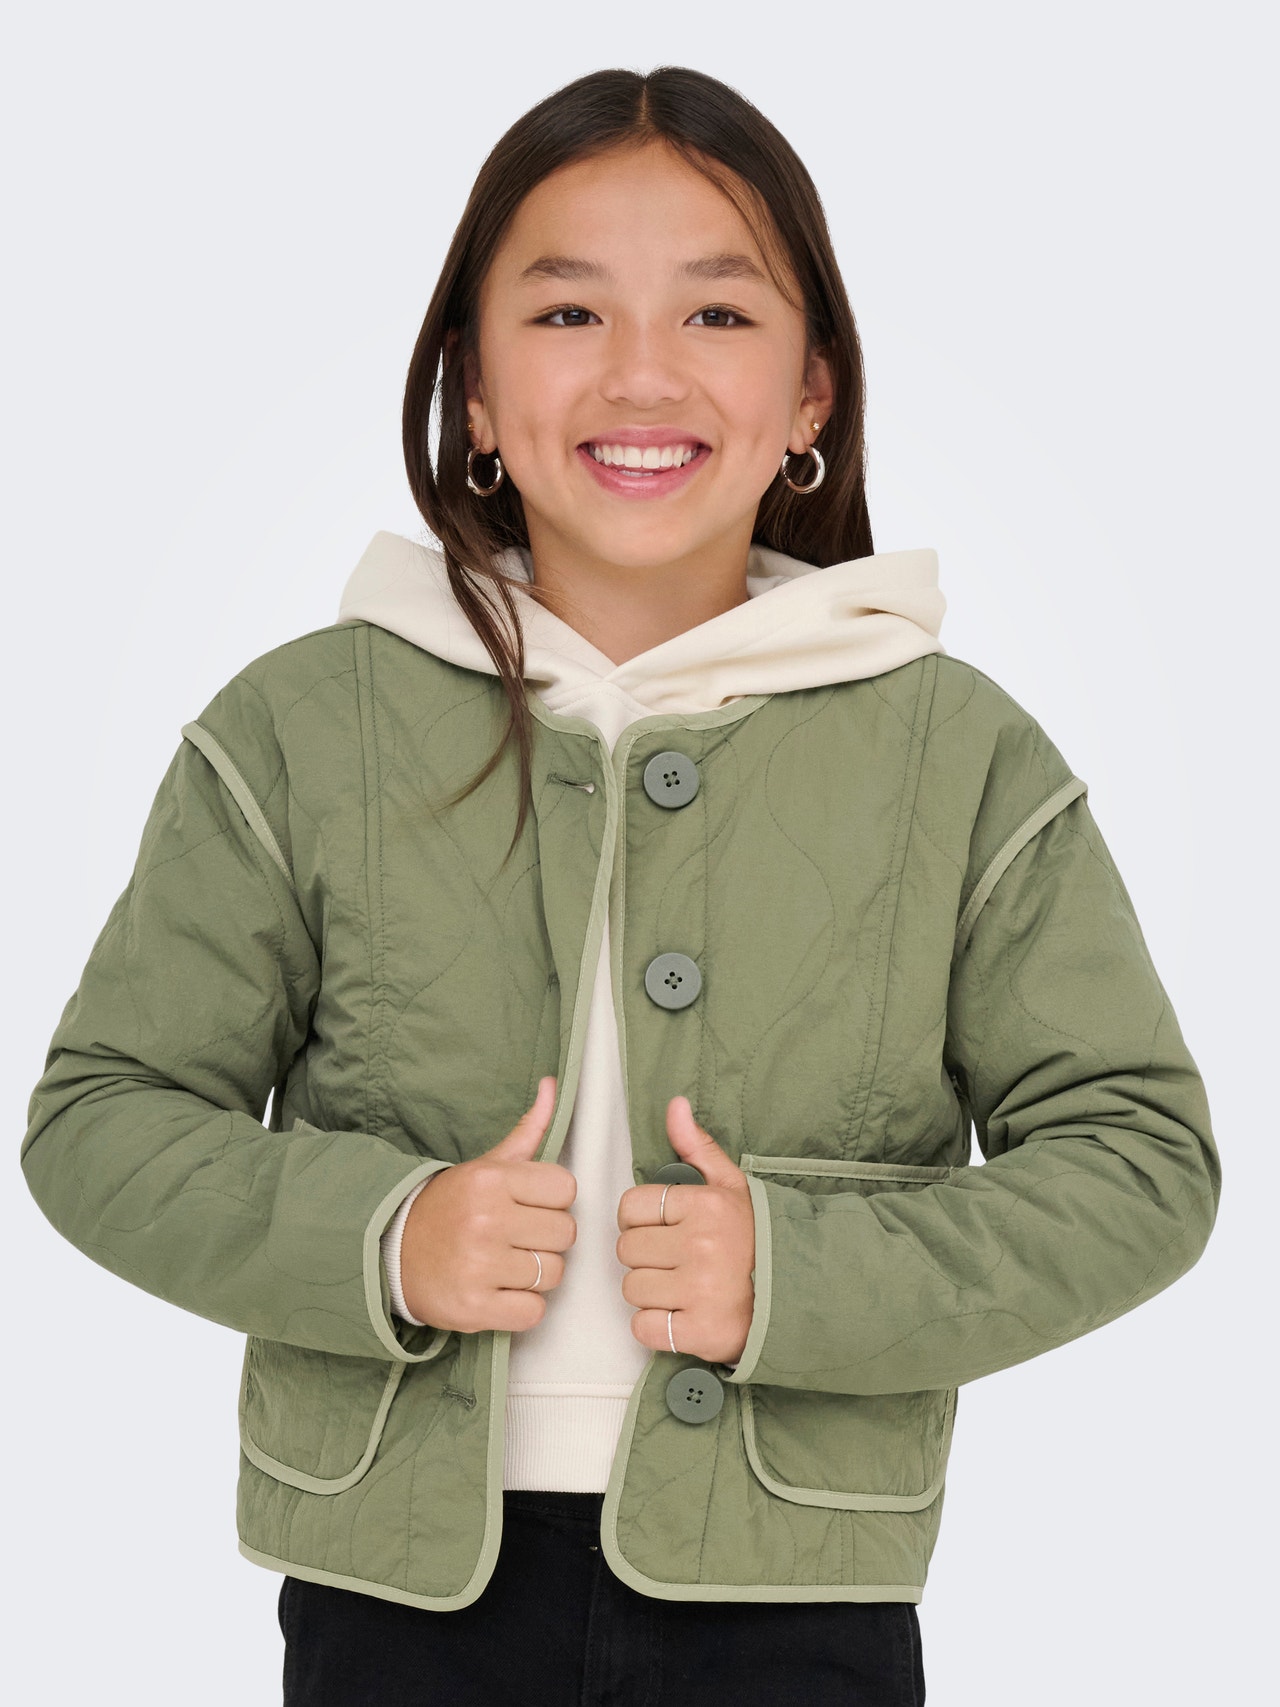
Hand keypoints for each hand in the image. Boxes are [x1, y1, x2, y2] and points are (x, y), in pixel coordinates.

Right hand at [399, 1076, 577, 1332]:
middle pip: (565, 1234)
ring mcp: (478, 1266)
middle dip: (547, 1239)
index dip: (552, 1202)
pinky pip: (534, 1311)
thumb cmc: (451, 1206)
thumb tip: (553, 1085)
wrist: (391, 1252)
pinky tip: (500, 1292)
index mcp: (490, 1180)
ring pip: (554, 1274)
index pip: (566, 1190)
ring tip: (506, 1265)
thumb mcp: (486, 1165)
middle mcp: (485, 1220)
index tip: (529, 1207)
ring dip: (537, 1274)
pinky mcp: (473, 1307)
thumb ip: (527, 1130)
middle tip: (517, 1239)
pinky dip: (523, 1307)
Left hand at [616, 1095, 754, 1364]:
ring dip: (650, 1293)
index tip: (661, 1231)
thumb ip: (697, 1147)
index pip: (631, 1207)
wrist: (800, 1294)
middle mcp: (701, 1245)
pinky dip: (656, 1328)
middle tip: (675, 1262)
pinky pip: (644, 1327)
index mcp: (705, 1205)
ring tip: (681, 1289)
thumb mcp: (732, 1185)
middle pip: (627, 1250)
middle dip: (645, 1258)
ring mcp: (700, 1290)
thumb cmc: (758, 1239)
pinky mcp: (700, 1331)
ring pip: (632, 1288)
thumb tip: (675, 1106)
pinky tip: (681, 1317)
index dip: (640, 1221)